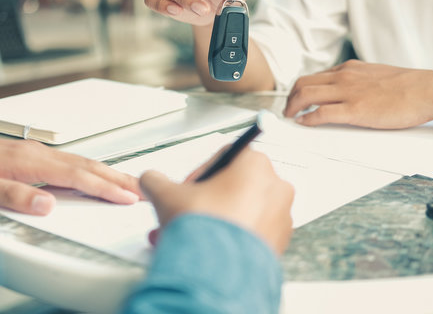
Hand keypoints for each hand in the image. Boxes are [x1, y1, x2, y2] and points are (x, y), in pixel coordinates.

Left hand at [0, 137, 141, 214]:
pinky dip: (95, 169)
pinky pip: (75, 162)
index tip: (127, 197)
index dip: (106, 188)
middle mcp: (41, 154)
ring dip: (111, 173)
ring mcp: (40, 153)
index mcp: (32, 161)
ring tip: (131, 183)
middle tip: (144, 187)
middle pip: (90, 165)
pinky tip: (99, 174)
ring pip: (85, 162)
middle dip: (120, 177)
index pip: (79, 176)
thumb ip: (14, 195)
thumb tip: (48, 204)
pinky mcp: (37, 155)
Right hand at [141, 147, 293, 253]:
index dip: (200, 173)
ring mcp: (281, 217)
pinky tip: (209, 251)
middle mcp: (275, 187)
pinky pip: (252, 235)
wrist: (218, 275)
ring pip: (243, 212)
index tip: (187, 189)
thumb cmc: (202, 229)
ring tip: (192, 237)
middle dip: (206, 201)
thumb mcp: (166, 195)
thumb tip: (150, 180)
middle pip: (234, 186)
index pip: (224, 157)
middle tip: (187, 215)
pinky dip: (232, 239)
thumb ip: (156, 181)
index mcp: (255, 164)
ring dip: (217, 220)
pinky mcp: (279, 244)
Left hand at [284, 60, 432, 128]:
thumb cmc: (407, 86)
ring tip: (290, 118)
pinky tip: (303, 123)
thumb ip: (356, 80)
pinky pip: (320, 113)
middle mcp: (343, 77)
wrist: (427, 90)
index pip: (314, 76)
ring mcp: (347, 93)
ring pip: (306, 95)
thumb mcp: (375, 75)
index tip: (294, 98)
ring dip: (292, 107)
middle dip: (289, 98)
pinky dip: (307, 119)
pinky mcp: (354, 110)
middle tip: (287, 110)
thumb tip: (345, 90)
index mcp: (349, 69)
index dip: (299, 89)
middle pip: (302, 83)